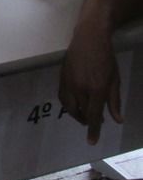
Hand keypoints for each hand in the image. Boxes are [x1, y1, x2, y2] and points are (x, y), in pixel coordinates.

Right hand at [58, 30, 122, 144]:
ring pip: (70, 107)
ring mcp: (69, 83)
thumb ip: (114, 101)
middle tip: (95, 121)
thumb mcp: (115, 79)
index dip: (93, 130)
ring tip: (84, 115)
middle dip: (88, 121)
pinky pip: (62, 97)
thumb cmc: (106, 58)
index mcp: (97, 89)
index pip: (94, 115)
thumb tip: (117, 120)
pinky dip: (68, 105)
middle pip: (82, 113)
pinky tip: (74, 105)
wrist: (89, 38)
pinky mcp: (62, 77)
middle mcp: (81, 88)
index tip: (91, 142)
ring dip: (77, 115)